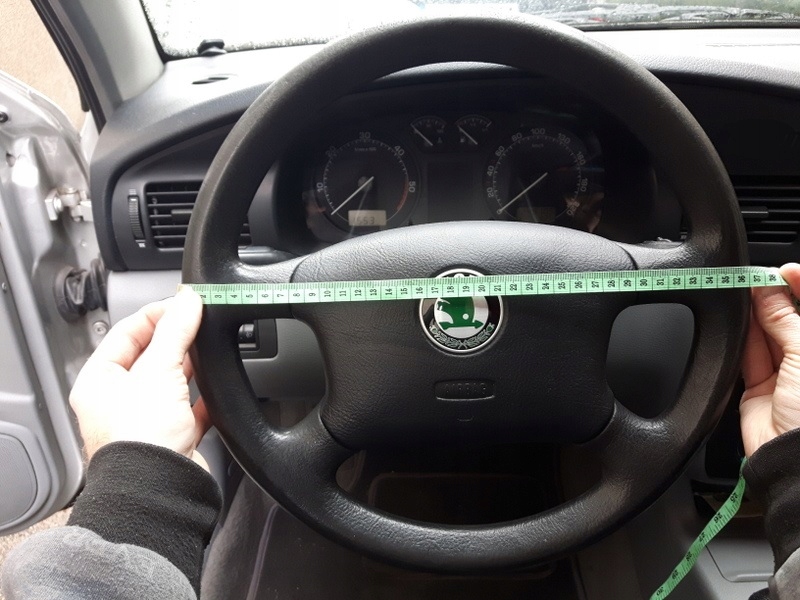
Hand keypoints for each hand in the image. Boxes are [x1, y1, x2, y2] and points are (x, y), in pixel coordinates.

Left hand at [69, 288, 210, 468]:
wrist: (160, 486)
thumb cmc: (140, 437)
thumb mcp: (158, 369)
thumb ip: (176, 330)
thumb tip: (186, 300)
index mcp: (98, 381)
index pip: (126, 333)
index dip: (156, 314)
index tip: (183, 304)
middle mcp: (117, 401)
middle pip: (150, 356)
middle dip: (176, 339)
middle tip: (199, 323)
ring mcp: (146, 419)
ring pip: (171, 381)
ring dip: (190, 367)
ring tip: (208, 353)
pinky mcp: (172, 437)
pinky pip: (190, 409)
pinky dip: (204, 398)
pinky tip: (215, 390)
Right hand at [740, 263, 799, 456]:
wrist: (793, 460)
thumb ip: (785, 319)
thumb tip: (770, 288)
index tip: (786, 272)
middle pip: (793, 321)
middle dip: (778, 299)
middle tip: (761, 279)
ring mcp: (787, 377)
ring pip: (770, 335)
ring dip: (758, 315)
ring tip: (746, 294)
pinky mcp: (760, 389)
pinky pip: (749, 356)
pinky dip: (743, 338)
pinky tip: (739, 320)